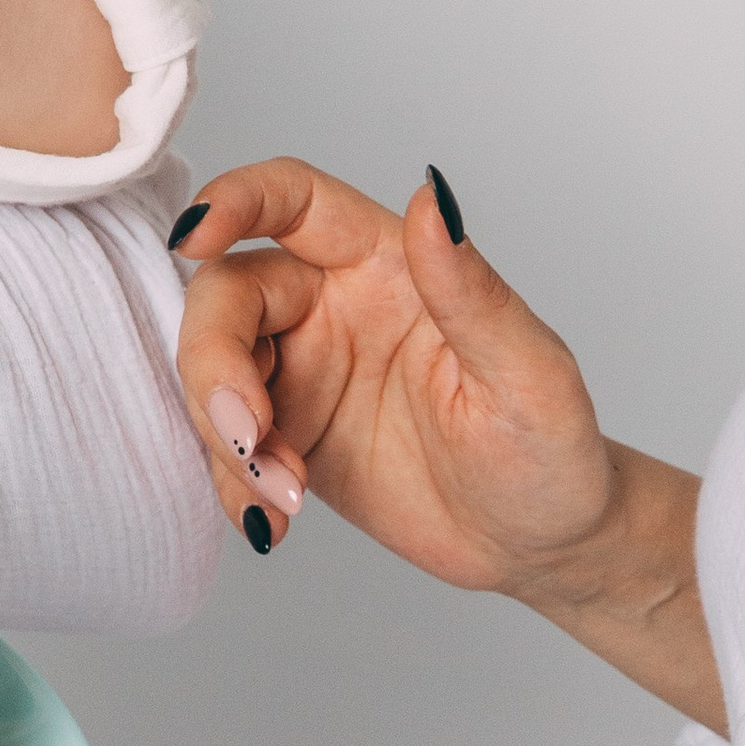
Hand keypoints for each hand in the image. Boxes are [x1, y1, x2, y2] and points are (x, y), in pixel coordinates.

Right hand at [173, 160, 716, 723]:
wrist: (539, 548)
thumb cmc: (551, 454)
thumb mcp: (528, 377)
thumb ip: (472, 289)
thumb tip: (435, 198)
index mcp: (388, 264)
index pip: (292, 200)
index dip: (233, 201)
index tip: (192, 239)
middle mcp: (332, 304)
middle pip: (227, 294)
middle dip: (215, 365)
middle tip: (249, 438)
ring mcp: (302, 369)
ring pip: (213, 369)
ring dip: (225, 436)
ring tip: (282, 496)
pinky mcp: (287, 432)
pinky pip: (226, 442)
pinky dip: (231, 483)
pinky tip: (272, 521)